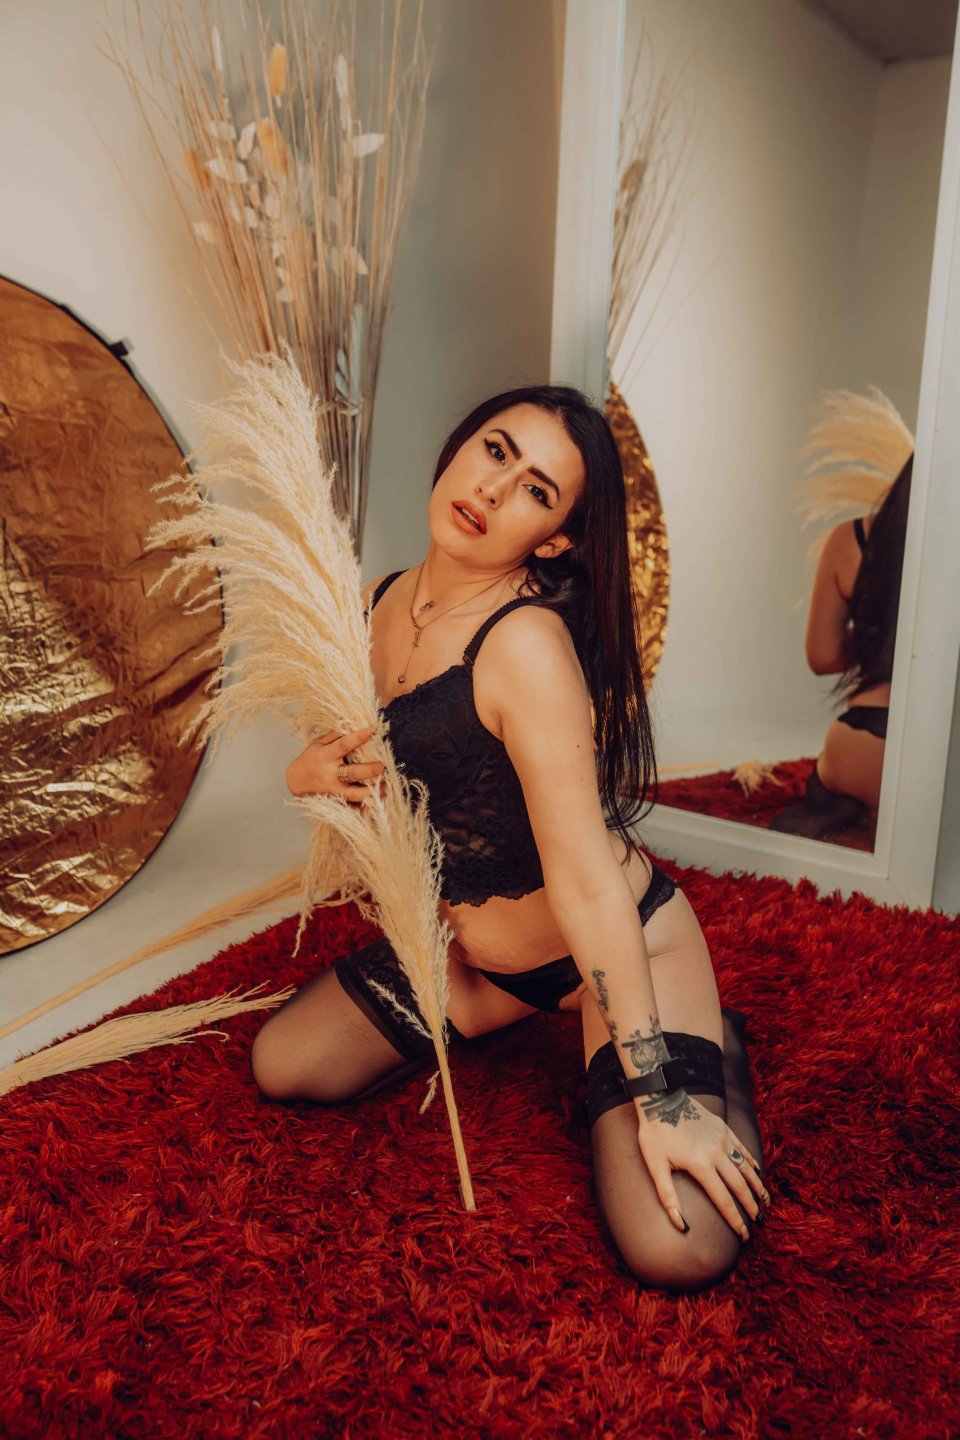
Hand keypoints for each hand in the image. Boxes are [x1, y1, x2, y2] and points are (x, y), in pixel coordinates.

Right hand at [285, 725, 385, 805]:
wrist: (296, 782)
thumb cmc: (310, 760)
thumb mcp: (317, 744)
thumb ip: (335, 737)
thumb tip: (354, 727)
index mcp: (325, 757)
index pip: (343, 745)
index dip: (358, 737)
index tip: (373, 730)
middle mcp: (331, 775)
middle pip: (353, 773)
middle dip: (370, 770)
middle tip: (382, 766)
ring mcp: (334, 791)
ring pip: (356, 795)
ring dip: (373, 792)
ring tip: (386, 787)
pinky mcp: (337, 803)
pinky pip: (354, 807)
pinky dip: (366, 807)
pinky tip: (377, 802)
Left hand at [634, 1090, 768, 1239]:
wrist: (659, 1098)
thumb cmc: (654, 1134)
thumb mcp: (654, 1166)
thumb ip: (668, 1197)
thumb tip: (680, 1225)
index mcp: (700, 1165)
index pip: (723, 1200)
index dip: (735, 1220)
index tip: (744, 1235)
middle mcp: (716, 1153)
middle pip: (739, 1186)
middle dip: (750, 1207)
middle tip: (759, 1223)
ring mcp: (722, 1139)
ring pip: (745, 1167)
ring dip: (757, 1186)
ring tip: (766, 1201)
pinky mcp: (723, 1128)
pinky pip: (742, 1148)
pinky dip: (751, 1162)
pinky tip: (757, 1172)